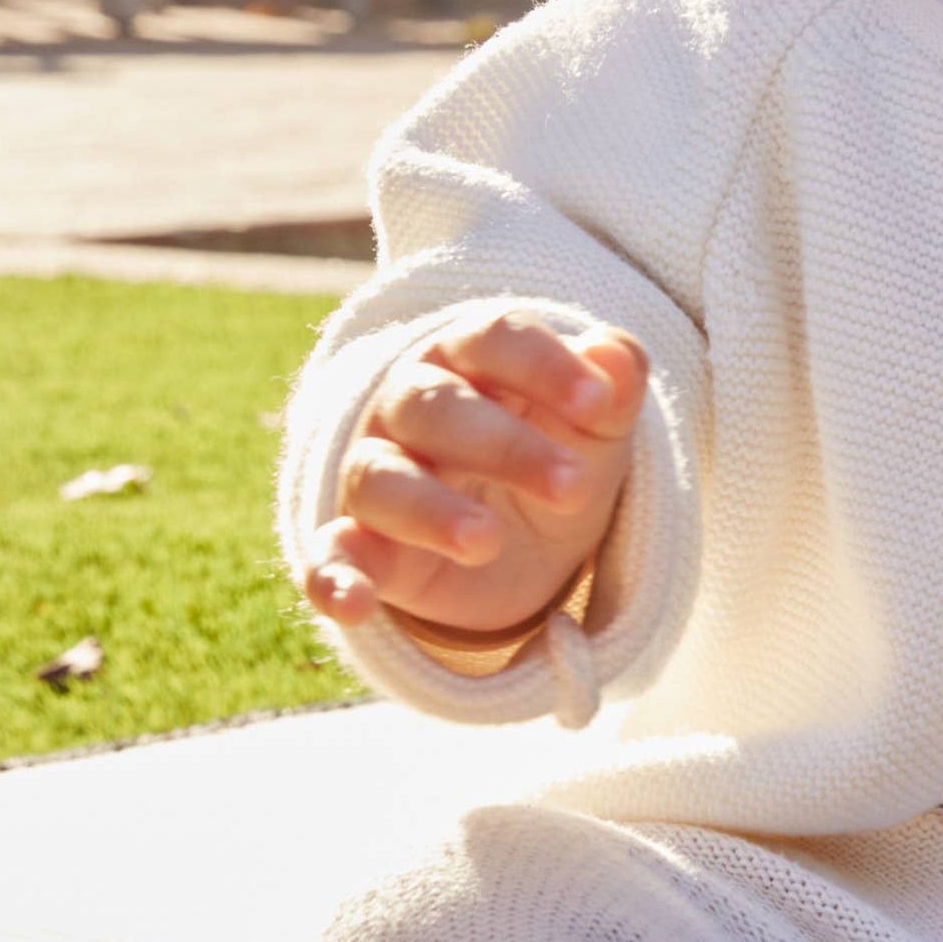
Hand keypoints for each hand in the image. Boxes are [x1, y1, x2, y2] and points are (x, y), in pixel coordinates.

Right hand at [304, 313, 648, 634]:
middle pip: (435, 406)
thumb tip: (613, 352)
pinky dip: (333, 578)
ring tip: (486, 541)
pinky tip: (352, 603)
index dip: (545, 366)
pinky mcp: (359, 546)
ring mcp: (375, 474)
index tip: (599, 406)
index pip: (494, 338)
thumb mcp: (597, 429)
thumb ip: (611, 389)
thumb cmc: (557, 454)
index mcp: (471, 357)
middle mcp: (407, 406)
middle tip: (573, 487)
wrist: (527, 541)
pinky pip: (329, 557)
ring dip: (429, 509)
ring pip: (379, 477)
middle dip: (505, 446)